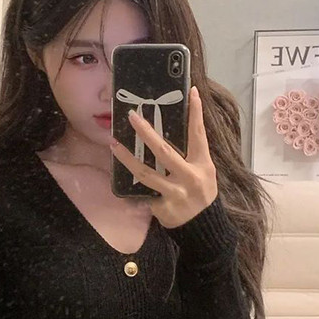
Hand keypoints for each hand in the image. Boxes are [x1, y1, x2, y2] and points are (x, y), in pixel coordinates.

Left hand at [109, 86, 217, 228]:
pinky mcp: (162, 207)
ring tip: (113, 144)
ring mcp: (174, 193)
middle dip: (146, 132)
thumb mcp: (205, 172)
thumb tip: (175, 128)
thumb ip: (192, 154)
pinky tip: (116, 173)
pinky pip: (142, 192)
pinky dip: (130, 185)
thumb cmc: (201, 193)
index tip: (191, 91)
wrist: (202, 227)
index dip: (196, 112)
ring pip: (145, 173)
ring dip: (126, 158)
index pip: (198, 134)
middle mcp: (189, 177)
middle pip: (164, 151)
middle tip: (132, 116)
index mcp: (202, 164)